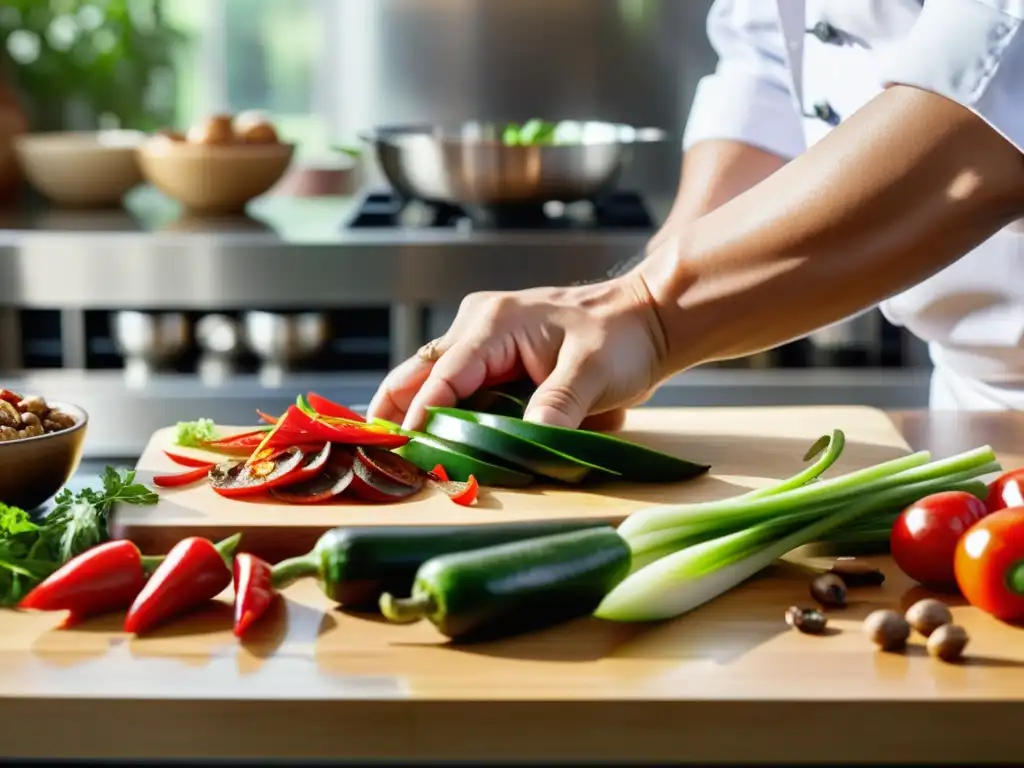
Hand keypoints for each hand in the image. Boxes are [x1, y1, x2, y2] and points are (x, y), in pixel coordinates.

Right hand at [367, 272, 667, 430]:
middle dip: (393, 411)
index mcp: (494, 325)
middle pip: (417, 371)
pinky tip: (432, 440)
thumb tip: (526, 445)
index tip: (401, 452)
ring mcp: (483, 339)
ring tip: (392, 454)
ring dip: (412, 412)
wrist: (646, 318)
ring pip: (430, 377)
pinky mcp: (495, 355)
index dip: (419, 417)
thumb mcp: (592, 375)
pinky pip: (455, 383)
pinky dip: (439, 410)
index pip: (442, 377)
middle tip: (371, 453)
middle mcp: (478, 326)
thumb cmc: (622, 338)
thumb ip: (556, 408)